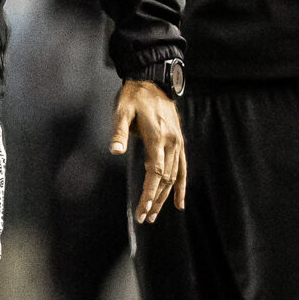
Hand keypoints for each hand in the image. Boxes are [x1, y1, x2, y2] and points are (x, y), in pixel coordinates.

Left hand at [110, 79, 186, 222]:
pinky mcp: (179, 142)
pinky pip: (183, 169)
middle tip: (144, 218)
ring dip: (165, 197)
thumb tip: (115, 151)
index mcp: (157, 137)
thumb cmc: (133, 96)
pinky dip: (181, 187)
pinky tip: (179, 204)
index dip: (149, 192)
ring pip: (174, 177)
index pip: (155, 172)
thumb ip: (119, 131)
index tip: (142, 209)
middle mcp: (171, 143)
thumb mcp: (122, 109)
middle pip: (165, 179)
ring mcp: (177, 143)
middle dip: (155, 200)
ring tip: (154, 215)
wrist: (153, 80)